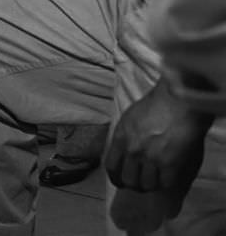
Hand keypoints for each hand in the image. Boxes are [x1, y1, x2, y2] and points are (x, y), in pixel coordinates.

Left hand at [106, 80, 212, 226]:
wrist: (176, 103)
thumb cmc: (154, 105)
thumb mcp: (129, 118)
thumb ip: (123, 136)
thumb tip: (121, 152)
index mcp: (120, 137)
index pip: (111, 166)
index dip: (115, 178)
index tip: (120, 182)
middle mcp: (133, 150)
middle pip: (128, 180)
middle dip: (133, 184)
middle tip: (140, 182)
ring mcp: (151, 158)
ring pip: (146, 185)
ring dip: (150, 184)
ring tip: (154, 179)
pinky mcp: (170, 164)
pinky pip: (164, 183)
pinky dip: (165, 182)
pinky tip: (166, 176)